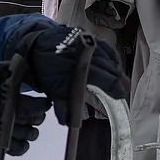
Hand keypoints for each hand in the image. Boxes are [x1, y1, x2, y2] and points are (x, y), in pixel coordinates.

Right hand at [0, 61, 51, 155]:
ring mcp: (5, 132)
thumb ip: (4, 69)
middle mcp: (10, 118)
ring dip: (31, 130)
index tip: (44, 100)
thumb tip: (18, 63)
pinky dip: (22, 147)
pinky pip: (16, 150)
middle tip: (35, 110)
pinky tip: (21, 140)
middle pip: (35, 120)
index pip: (36, 105)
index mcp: (11, 101)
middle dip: (38, 115)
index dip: (44, 103)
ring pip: (29, 135)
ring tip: (28, 124)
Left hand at [15, 24, 129, 124]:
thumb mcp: (51, 89)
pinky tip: (115, 65)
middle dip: (119, 81)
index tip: (121, 95)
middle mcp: (88, 54)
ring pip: (110, 59)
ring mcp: (90, 43)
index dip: (116, 89)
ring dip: (117, 70)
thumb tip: (69, 121)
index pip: (106, 79)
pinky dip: (112, 57)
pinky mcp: (90, 37)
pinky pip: (106, 48)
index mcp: (80, 68)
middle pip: (111, 69)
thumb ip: (61, 105)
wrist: (36, 44)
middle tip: (124, 91)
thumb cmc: (44, 68)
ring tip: (121, 80)